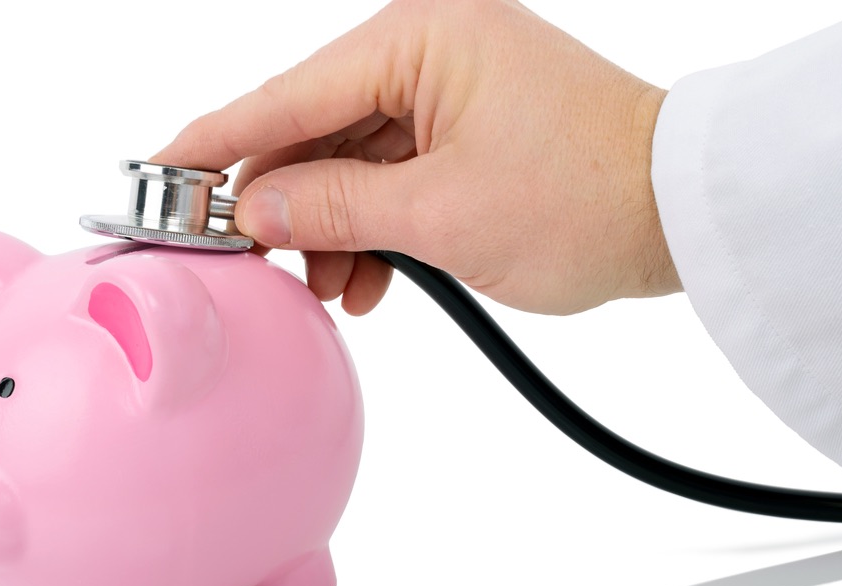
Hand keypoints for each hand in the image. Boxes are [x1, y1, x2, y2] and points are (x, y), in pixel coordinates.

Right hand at [151, 0, 680, 315]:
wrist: (685, 213)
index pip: (286, 94)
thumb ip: (335, 208)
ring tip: (328, 292)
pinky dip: (374, 227)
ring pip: (351, 159)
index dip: (215, 145)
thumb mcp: (444, 215)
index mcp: (419, 38)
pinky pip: (394, 173)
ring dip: (332, 228)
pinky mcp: (468, 126)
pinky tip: (367, 282)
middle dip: (281, 203)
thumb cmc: (589, 196)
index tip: (156, 176)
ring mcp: (449, 87)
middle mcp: (428, 48)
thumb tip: (254, 207)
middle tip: (242, 261)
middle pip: (313, 127)